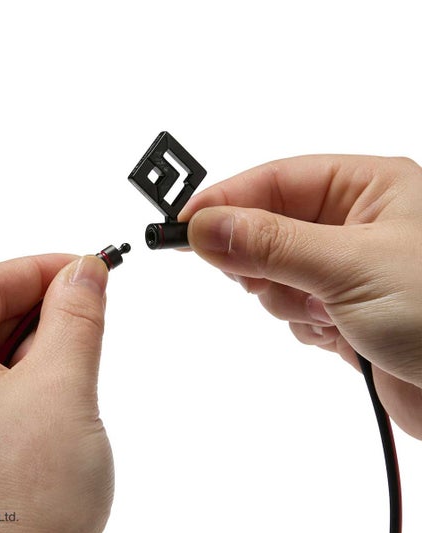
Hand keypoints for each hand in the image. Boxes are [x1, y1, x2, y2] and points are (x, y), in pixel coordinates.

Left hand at [0, 254, 113, 532]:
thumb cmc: (25, 509)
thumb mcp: (62, 388)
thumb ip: (76, 317)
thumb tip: (85, 271)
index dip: (41, 268)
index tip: (86, 265)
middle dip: (43, 306)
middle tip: (93, 301)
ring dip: (37, 343)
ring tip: (79, 352)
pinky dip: (24, 375)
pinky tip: (56, 383)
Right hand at [180, 155, 421, 439]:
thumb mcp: (350, 267)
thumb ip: (272, 244)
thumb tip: (207, 226)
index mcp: (368, 188)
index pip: (275, 180)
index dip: (225, 199)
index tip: (183, 223)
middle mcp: (354, 223)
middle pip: (267, 226)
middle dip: (261, 259)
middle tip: (261, 278)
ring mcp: (344, 268)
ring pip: (273, 272)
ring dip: (286, 298)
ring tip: (325, 313)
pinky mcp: (340, 309)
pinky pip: (289, 306)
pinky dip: (301, 322)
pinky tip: (337, 333)